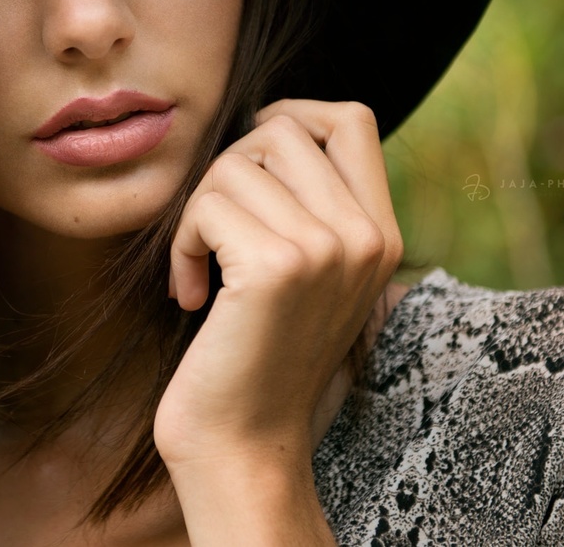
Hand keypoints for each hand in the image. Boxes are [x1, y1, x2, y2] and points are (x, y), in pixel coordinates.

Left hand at [154, 99, 403, 471]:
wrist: (244, 445)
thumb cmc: (257, 355)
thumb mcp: (310, 274)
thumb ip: (312, 206)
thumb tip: (268, 124)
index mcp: (382, 234)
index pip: (351, 119)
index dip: (290, 118)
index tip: (250, 171)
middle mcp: (366, 237)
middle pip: (280, 130)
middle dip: (228, 171)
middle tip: (217, 233)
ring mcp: (327, 250)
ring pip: (234, 164)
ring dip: (198, 213)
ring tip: (204, 269)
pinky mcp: (276, 268)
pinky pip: (205, 206)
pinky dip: (181, 246)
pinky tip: (192, 295)